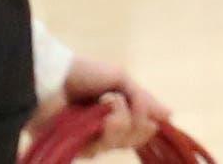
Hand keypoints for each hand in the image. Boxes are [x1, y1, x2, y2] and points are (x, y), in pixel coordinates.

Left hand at [26, 57, 167, 153]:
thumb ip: (143, 100)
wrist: (53, 81)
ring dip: (119, 121)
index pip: (144, 128)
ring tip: (105, 105)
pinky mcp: (78, 148)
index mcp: (120, 110)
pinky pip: (101, 148)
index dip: (149, 124)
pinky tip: (95, 117)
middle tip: (123, 105)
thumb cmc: (86, 74)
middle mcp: (108, 128)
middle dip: (136, 122)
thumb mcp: (121, 79)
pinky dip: (104, 130)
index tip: (152, 116)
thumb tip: (169, 115)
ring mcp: (93, 139)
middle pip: (136, 138)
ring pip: (121, 143)